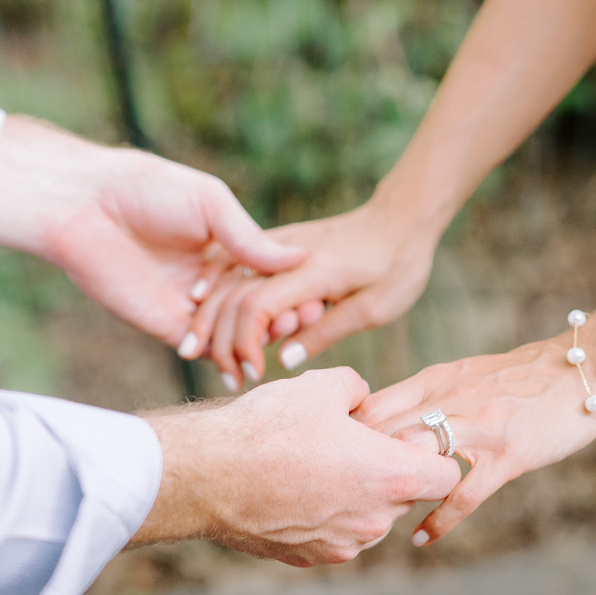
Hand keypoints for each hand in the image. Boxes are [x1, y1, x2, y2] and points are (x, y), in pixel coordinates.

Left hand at [0, 115, 303, 345]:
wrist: (85, 205)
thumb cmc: (146, 188)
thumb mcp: (210, 203)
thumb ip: (249, 237)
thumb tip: (300, 257)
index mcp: (225, 246)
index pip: (269, 276)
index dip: (294, 288)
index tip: (319, 294)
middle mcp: (211, 279)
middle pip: (257, 309)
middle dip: (282, 316)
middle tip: (303, 319)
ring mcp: (189, 306)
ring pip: (232, 334)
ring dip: (257, 341)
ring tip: (279, 338)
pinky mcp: (165, 326)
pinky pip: (200, 350)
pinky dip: (223, 358)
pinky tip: (245, 359)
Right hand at [132, 368, 462, 565]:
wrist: (207, 476)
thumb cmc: (267, 427)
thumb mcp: (321, 386)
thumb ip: (358, 388)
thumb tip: (363, 397)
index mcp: (392, 476)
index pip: (447, 476)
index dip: (432, 456)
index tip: (405, 442)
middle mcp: (375, 520)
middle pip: (405, 497)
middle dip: (387, 472)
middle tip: (347, 445)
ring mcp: (343, 545)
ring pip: (368, 518)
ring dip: (354, 496)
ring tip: (312, 466)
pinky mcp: (311, 558)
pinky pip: (333, 534)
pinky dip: (323, 515)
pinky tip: (290, 488)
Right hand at [183, 199, 443, 389]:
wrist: (401, 218)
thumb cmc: (397, 265)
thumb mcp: (373, 309)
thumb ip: (326, 332)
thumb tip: (283, 360)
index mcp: (312, 272)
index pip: (258, 307)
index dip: (245, 343)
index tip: (251, 374)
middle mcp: (287, 253)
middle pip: (233, 295)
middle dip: (218, 338)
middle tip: (222, 376)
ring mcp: (279, 243)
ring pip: (227, 275)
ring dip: (207, 314)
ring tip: (194, 349)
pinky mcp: (277, 240)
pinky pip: (234, 259)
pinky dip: (213, 283)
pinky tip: (197, 301)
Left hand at [358, 335, 595, 544]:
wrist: (580, 369)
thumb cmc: (520, 378)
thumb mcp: (462, 376)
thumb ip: (425, 398)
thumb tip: (385, 422)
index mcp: (433, 382)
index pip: (371, 408)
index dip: (342, 439)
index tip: (326, 466)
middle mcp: (447, 403)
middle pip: (383, 437)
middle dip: (356, 470)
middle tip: (341, 503)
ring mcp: (476, 430)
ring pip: (416, 463)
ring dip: (393, 494)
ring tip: (376, 520)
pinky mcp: (505, 455)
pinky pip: (462, 494)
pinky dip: (438, 520)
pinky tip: (421, 538)